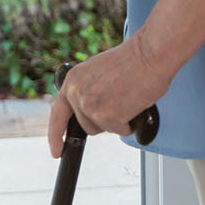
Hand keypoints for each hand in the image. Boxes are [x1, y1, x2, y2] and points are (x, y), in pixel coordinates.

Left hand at [46, 36, 170, 157]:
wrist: (150, 53)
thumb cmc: (131, 60)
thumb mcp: (97, 72)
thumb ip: (87, 90)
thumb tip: (89, 108)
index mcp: (72, 80)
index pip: (57, 114)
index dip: (55, 135)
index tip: (56, 150)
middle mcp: (77, 93)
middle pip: (86, 126)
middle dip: (102, 120)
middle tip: (117, 101)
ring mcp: (90, 106)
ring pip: (102, 129)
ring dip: (116, 121)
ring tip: (126, 99)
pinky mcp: (107, 116)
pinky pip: (120, 131)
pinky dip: (129, 123)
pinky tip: (134, 104)